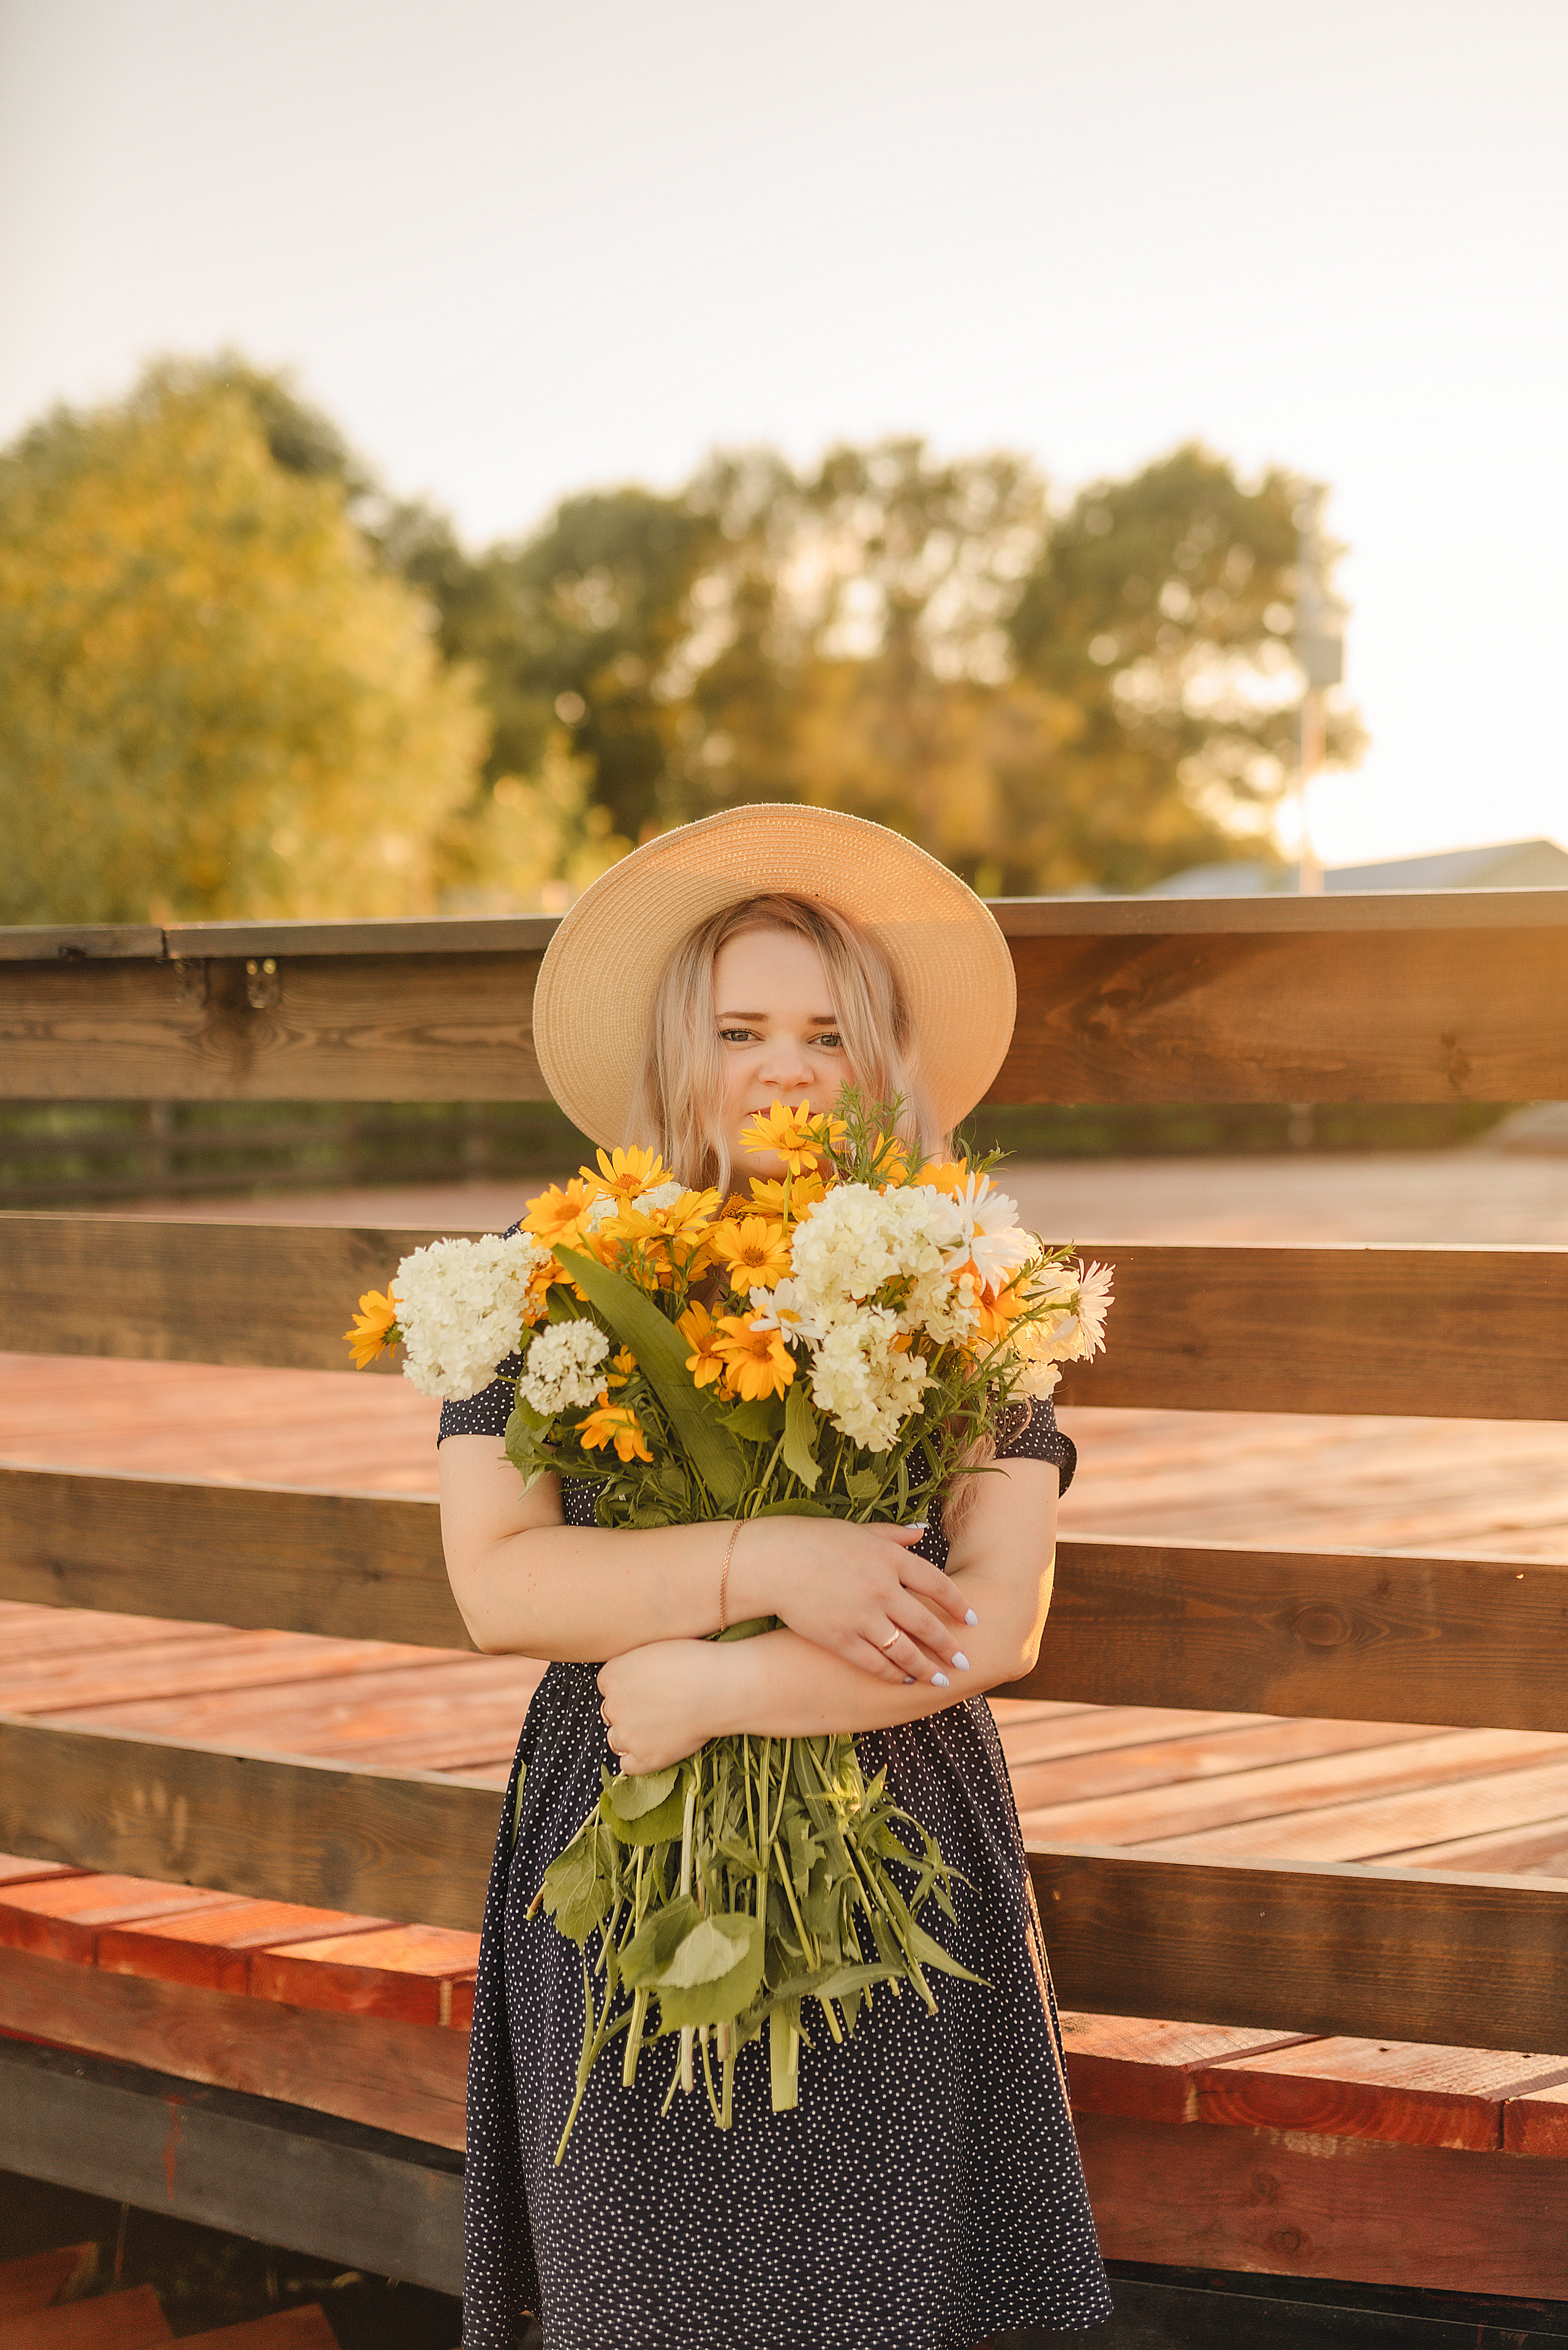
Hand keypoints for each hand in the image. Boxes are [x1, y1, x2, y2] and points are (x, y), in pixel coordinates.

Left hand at [598, 1640, 725, 1775]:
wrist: (719, 1688)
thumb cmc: (694, 1661)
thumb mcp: (654, 1649)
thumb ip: (634, 1665)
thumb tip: (635, 1678)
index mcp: (612, 1675)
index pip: (608, 1685)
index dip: (628, 1687)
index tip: (648, 1687)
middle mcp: (613, 1705)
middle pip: (611, 1712)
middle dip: (629, 1711)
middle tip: (658, 1706)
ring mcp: (627, 1734)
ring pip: (618, 1739)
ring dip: (633, 1735)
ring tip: (661, 1726)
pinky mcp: (644, 1758)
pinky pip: (628, 1765)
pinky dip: (639, 1759)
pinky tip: (657, 1747)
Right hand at [728, 1515, 976, 1688]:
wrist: (773, 1562)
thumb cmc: (814, 1540)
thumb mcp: (860, 1531)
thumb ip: (894, 1535)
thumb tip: (922, 1533)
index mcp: (890, 1559)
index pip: (937, 1584)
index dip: (958, 1604)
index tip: (972, 1619)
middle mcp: (883, 1589)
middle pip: (926, 1624)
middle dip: (948, 1645)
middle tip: (964, 1660)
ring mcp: (863, 1617)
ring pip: (904, 1650)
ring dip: (925, 1667)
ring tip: (940, 1679)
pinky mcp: (841, 1639)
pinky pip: (874, 1663)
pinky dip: (891, 1674)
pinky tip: (902, 1679)